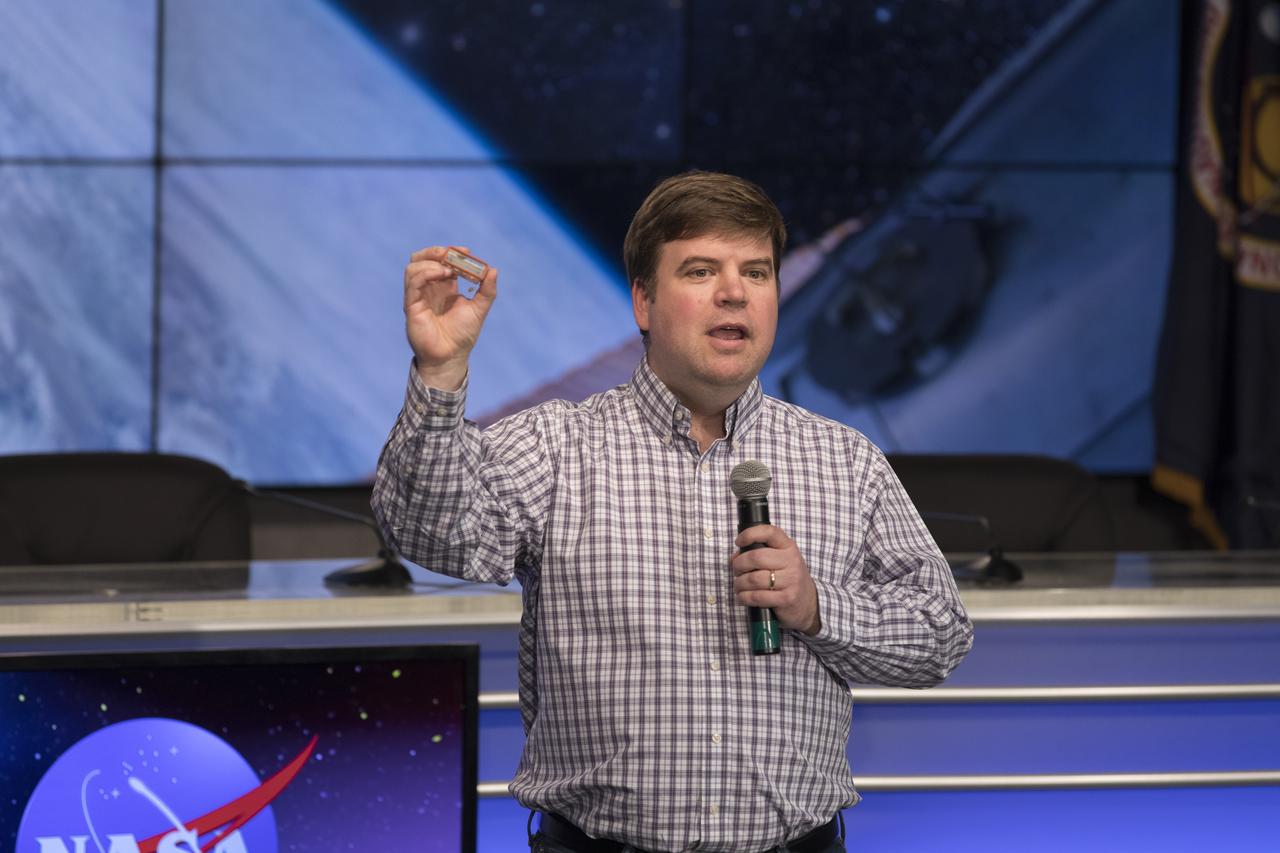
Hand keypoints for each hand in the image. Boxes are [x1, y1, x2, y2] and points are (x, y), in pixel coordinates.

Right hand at [403, 245, 497, 389]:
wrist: (451, 356)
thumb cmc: (462, 335)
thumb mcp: (479, 309)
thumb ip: (487, 291)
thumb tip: (493, 270)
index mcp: (444, 287)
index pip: (441, 260)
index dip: (452, 252)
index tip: (466, 252)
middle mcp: (429, 288)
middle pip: (422, 258)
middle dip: (436, 251)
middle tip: (452, 254)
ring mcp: (419, 295)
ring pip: (414, 266)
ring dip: (431, 262)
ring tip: (449, 270)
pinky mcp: (412, 305)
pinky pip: (413, 282)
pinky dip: (426, 273)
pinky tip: (442, 274)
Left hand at [731, 525, 821, 634]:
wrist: (808, 603)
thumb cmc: (787, 578)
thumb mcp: (779, 560)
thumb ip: (758, 554)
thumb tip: (733, 558)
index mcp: (788, 547)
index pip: (769, 532)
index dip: (750, 534)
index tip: (738, 542)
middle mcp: (792, 561)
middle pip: (756, 557)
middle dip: (739, 564)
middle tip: (736, 570)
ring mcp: (791, 580)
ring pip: (754, 579)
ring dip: (739, 583)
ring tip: (738, 585)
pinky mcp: (787, 598)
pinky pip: (757, 596)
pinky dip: (744, 597)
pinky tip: (743, 596)